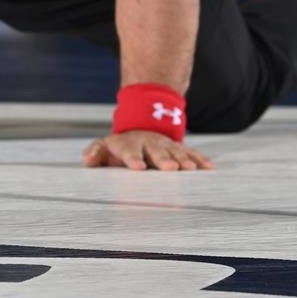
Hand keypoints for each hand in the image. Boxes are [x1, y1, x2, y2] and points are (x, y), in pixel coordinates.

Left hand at [81, 130, 214, 170]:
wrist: (141, 129)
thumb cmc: (119, 147)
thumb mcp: (104, 147)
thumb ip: (95, 153)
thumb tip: (87, 159)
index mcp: (128, 145)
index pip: (129, 152)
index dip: (133, 159)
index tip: (139, 167)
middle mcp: (149, 144)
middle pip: (156, 152)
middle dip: (163, 160)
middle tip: (170, 168)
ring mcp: (166, 146)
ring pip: (176, 152)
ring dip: (183, 160)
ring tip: (190, 168)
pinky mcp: (180, 149)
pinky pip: (191, 153)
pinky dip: (200, 160)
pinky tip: (209, 167)